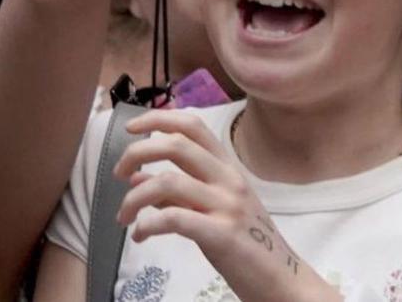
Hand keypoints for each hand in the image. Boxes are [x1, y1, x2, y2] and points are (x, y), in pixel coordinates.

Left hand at [114, 110, 324, 300]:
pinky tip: (140, 235)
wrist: (283, 282)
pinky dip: (148, 224)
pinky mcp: (223, 235)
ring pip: (168, 182)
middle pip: (176, 144)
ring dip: (134, 197)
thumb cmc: (245, 244)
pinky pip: (174, 218)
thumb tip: (135, 178)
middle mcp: (229, 180)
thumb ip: (176, 193)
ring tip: (124, 215)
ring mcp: (228, 206)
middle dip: (137, 152)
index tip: (130, 127)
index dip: (158, 118)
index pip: (192, 125)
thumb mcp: (212, 210)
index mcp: (228, 168)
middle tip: (118, 172)